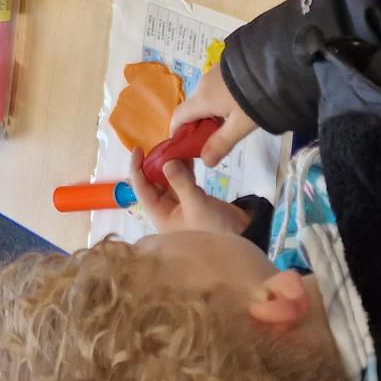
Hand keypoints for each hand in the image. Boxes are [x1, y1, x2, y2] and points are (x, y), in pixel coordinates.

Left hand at [125, 150, 254, 235]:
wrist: (243, 236)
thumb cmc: (215, 228)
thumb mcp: (197, 205)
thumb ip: (181, 183)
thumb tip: (166, 162)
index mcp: (160, 215)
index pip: (141, 190)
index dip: (137, 169)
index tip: (138, 149)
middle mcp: (167, 210)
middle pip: (154, 183)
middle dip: (156, 163)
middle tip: (163, 144)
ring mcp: (181, 205)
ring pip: (169, 180)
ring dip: (172, 164)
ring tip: (176, 145)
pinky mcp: (194, 199)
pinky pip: (183, 181)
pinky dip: (185, 169)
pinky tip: (188, 155)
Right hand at [172, 62, 261, 169]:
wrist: (274, 66)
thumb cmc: (255, 99)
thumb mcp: (241, 125)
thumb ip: (222, 143)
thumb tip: (205, 162)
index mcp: (202, 99)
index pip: (179, 116)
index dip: (176, 131)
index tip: (182, 145)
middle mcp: (203, 84)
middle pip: (192, 108)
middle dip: (196, 125)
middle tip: (210, 141)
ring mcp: (213, 73)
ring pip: (204, 98)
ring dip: (208, 113)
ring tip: (227, 125)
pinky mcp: (225, 67)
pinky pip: (214, 88)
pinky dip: (217, 101)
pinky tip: (235, 108)